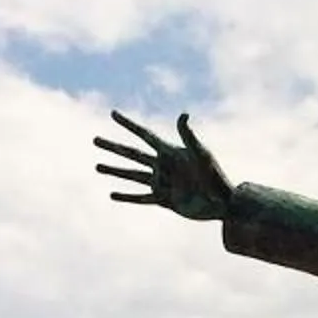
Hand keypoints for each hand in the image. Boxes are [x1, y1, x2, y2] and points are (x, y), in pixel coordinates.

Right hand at [95, 110, 234, 221]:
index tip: (113, 114)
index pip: (144, 135)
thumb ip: (189, 136)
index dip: (128, 124)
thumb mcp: (201, 154)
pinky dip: (126, 197)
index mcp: (170, 152)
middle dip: (113, 147)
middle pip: (132, 154)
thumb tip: (183, 114)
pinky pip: (141, 198)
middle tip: (95, 139)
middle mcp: (162, 166)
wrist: (222, 204)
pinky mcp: (163, 200)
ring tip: (97, 166)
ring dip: (114, 170)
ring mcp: (161, 183)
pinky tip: (112, 194)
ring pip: (132, 175)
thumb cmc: (215, 177)